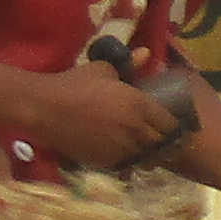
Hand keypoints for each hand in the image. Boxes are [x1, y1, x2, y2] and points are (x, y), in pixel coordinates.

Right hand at [11, 62, 180, 171]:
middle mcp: (135, 129)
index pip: (170, 123)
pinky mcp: (104, 161)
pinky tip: (126, 158)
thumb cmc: (75, 84)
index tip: (175, 127)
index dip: (175, 127)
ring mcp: (120, 148)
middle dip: (166, 144)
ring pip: (145, 159)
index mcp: (139, 105)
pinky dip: (129, 164)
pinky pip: (125, 166)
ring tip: (148, 153)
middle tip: (166, 143)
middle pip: (162, 144)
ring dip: (149, 156)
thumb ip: (128, 64)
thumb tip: (145, 53)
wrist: (45, 108)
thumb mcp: (103, 69)